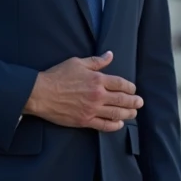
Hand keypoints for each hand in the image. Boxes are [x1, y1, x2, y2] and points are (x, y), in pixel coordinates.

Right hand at [23, 51, 142, 131]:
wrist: (41, 93)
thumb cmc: (57, 76)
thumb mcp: (77, 62)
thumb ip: (96, 61)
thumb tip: (110, 55)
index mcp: (97, 79)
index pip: (121, 84)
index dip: (130, 87)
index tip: (133, 89)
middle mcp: (97, 95)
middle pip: (122, 99)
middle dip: (134, 102)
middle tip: (140, 103)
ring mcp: (92, 109)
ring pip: (116, 113)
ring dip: (128, 113)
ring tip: (134, 113)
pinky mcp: (84, 120)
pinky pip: (103, 125)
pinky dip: (114, 125)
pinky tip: (119, 124)